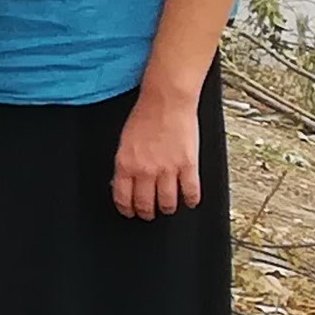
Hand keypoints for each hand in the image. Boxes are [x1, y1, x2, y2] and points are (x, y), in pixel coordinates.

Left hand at [111, 84, 203, 218]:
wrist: (166, 101)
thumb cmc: (145, 116)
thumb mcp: (124, 142)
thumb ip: (125, 163)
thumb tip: (123, 181)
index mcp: (126, 163)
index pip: (123, 197)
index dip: (126, 209)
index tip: (129, 212)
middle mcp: (146, 170)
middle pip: (145, 204)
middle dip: (146, 213)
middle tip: (149, 214)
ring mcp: (168, 169)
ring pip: (168, 203)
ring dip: (167, 209)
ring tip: (167, 208)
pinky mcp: (188, 166)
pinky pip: (191, 192)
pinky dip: (190, 200)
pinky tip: (189, 200)